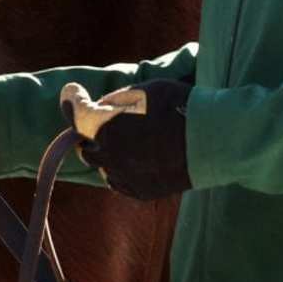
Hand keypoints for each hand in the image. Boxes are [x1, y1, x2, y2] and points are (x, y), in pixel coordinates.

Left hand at [60, 78, 192, 199]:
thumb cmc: (177, 106)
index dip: (71, 100)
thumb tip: (101, 107)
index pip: (75, 114)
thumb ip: (115, 100)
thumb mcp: (143, 90)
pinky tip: (134, 159)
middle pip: (85, 147)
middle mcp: (109, 155)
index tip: (72, 93)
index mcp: (105, 127)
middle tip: (103, 122)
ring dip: (106, 153)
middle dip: (90, 133)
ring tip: (125, 141)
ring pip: (102, 167)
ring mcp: (125, 176)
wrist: (211, 141)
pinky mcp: (141, 192)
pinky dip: (121, 170)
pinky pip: (119, 182)